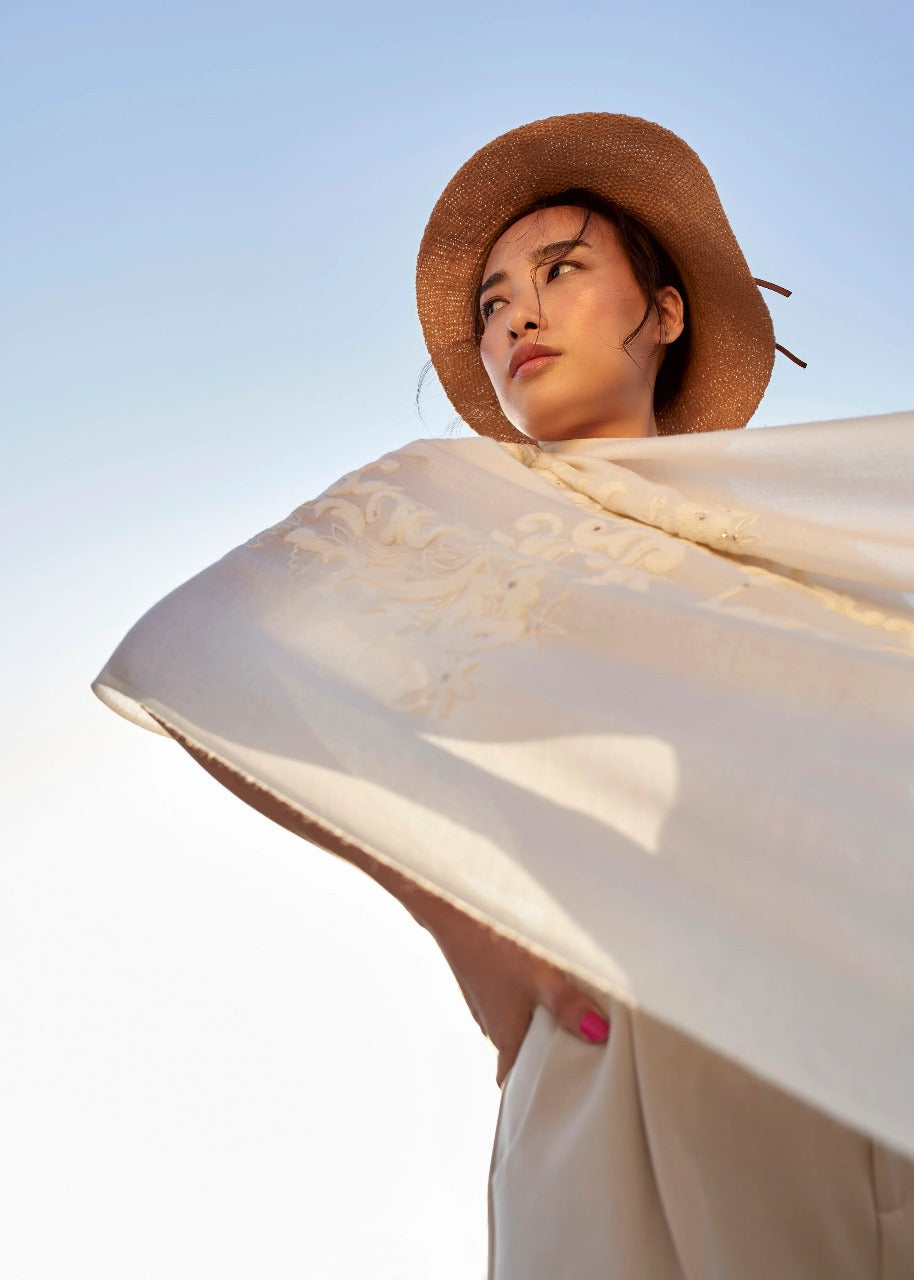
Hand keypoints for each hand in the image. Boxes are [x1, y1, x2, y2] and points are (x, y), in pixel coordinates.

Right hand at [417, 898, 610, 1085]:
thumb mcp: (540, 976)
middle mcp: (492, 1023)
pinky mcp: (486, 976)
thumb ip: (569, 1007)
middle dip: (545, 1052)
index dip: (530, 1091)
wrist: (453, 905)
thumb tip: (600, 1035)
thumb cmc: (493, 944)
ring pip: (516, 1021)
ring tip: (570, 1013)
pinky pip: (510, 998)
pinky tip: (545, 980)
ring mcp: (486, 999)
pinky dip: (528, 997)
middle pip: (519, 1050)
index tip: (555, 1093)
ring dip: (539, 1021)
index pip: (512, 1080)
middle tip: (578, 1049)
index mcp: (504, 1036)